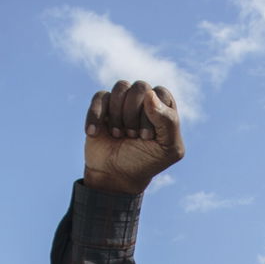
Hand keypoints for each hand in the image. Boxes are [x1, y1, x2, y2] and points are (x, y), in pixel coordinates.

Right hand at [83, 80, 184, 194]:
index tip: (147, 138)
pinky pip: (99, 96)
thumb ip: (169, 121)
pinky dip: (96, 116)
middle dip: (134, 115)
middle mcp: (145, 101)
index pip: (160, 94)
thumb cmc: (145, 162)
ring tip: (118, 135)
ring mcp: (123, 102)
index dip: (152, 114)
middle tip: (132, 136)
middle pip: (140, 87)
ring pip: (121, 87)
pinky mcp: (103, 106)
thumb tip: (150, 94)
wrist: (116, 176)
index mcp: (164, 108)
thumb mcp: (168, 149)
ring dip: (118, 115)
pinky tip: (95, 133)